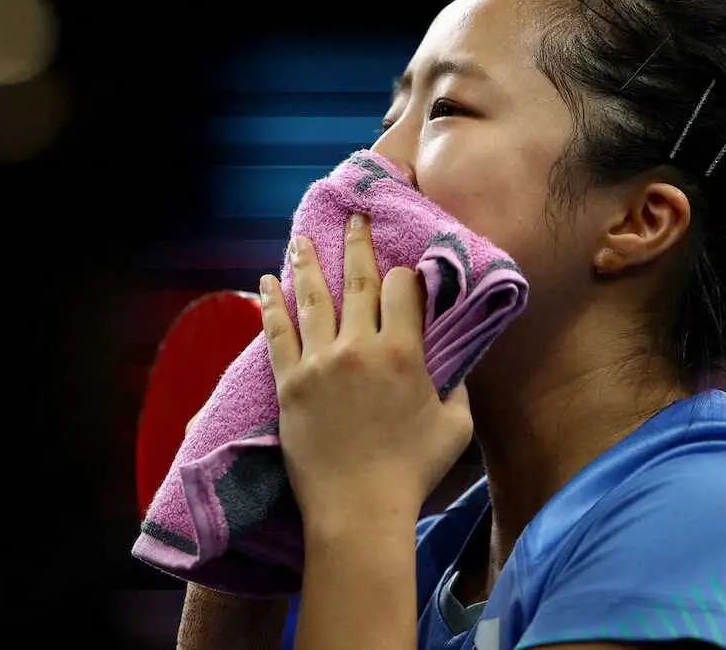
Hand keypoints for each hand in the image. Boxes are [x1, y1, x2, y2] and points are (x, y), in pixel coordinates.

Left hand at [259, 214, 472, 532]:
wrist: (359, 508)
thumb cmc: (412, 470)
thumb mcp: (455, 425)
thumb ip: (458, 386)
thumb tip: (456, 362)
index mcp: (402, 353)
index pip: (402, 289)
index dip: (405, 274)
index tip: (403, 270)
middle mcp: (359, 347)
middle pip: (358, 281)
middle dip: (357, 244)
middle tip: (354, 217)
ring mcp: (319, 362)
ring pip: (313, 298)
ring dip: (309, 262)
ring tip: (302, 237)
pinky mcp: (288, 383)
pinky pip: (277, 334)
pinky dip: (272, 304)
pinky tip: (268, 282)